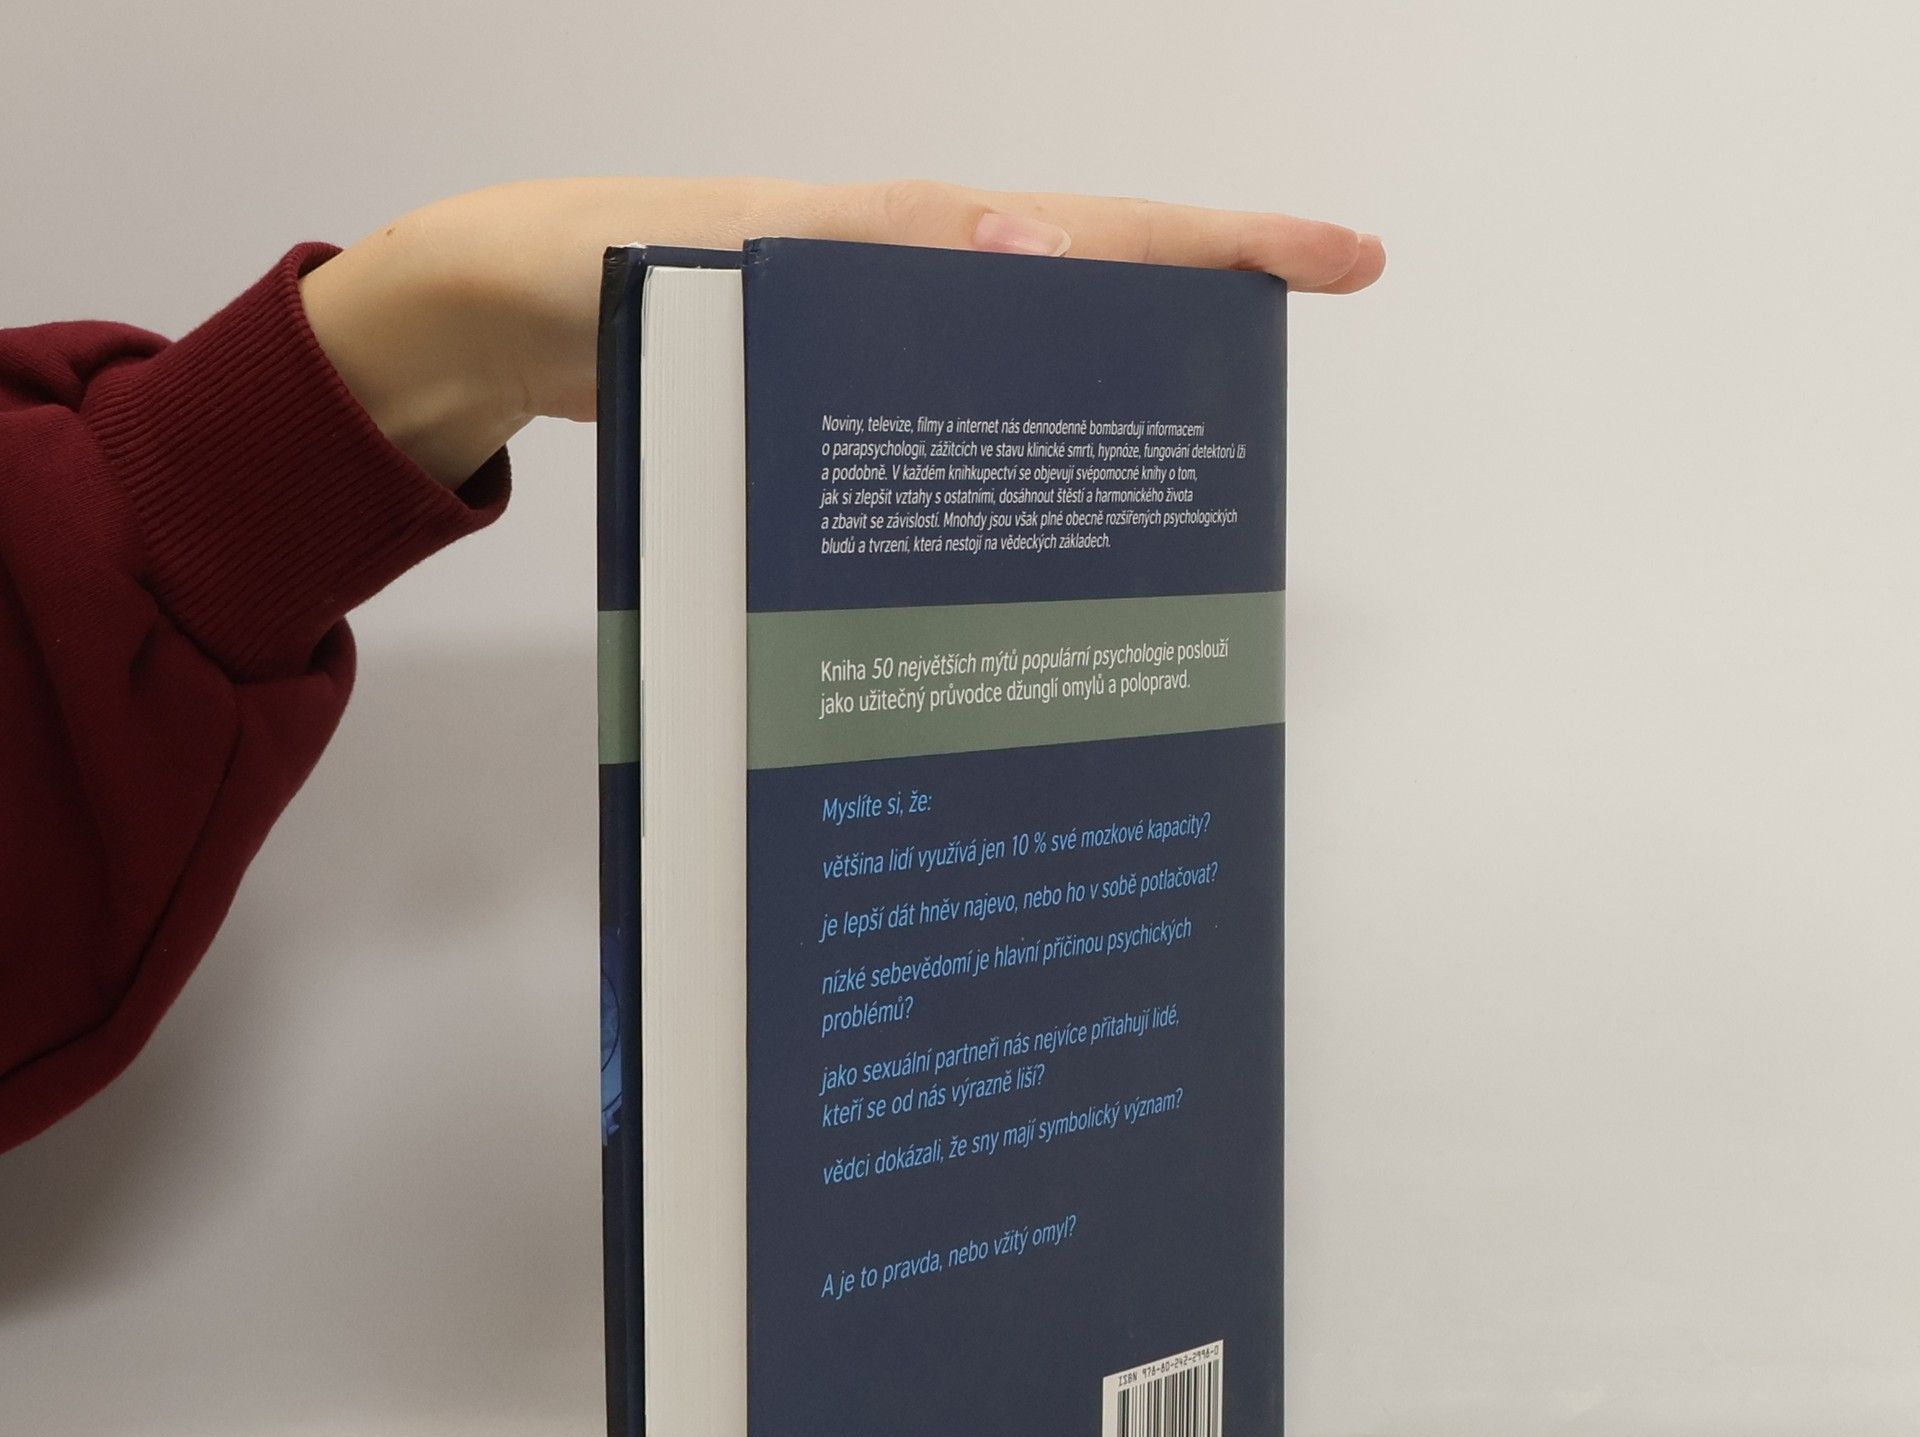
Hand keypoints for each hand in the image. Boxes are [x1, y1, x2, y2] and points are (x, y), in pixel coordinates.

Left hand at [300, 177, 1385, 489]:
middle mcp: (920, 285)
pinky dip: (1000, 460)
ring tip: (1164, 512)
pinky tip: (1016, 532)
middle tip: (1255, 440)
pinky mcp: (839, 397)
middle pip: (1092, 307)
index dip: (1231, 249)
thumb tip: (1046, 255)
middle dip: (1190, 350)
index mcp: (921, 240)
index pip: (1109, 236)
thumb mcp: (739, 263)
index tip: (1344, 262)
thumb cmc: (607, 273)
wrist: (509, 316)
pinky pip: (952, 419)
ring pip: (1026, 376)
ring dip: (1095, 425)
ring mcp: (883, 343)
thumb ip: (876, 256)